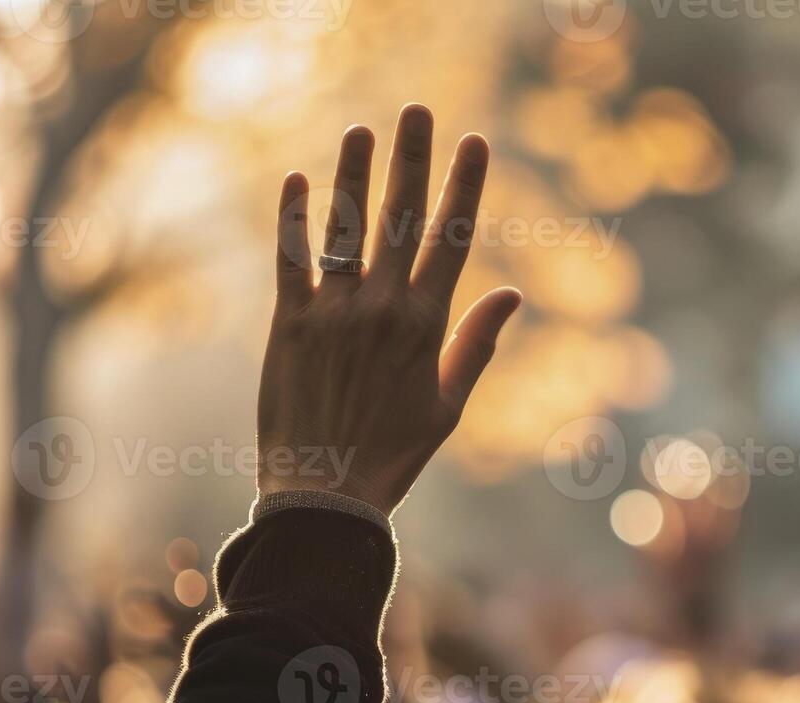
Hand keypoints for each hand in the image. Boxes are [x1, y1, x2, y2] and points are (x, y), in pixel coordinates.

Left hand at [258, 104, 522, 513]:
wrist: (324, 496)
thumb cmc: (392, 457)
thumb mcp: (449, 406)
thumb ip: (477, 344)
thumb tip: (511, 292)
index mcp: (426, 326)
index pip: (452, 239)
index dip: (465, 186)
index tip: (474, 142)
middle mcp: (381, 308)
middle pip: (401, 217)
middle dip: (413, 159)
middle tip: (418, 110)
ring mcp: (332, 312)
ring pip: (345, 227)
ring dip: (354, 173)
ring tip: (361, 129)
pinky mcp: (288, 325)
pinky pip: (291, 259)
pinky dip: (295, 218)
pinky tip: (298, 179)